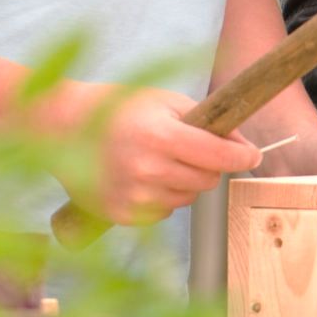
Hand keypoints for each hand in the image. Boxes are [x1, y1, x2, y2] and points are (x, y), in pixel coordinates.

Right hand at [58, 84, 260, 224]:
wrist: (63, 127)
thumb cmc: (118, 108)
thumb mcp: (165, 101)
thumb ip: (206, 122)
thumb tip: (242, 146)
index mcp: (160, 136)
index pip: (219, 156)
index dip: (243, 156)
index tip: (252, 156)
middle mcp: (147, 170)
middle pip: (206, 181)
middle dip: (209, 166)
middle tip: (190, 150)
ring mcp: (132, 196)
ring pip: (186, 199)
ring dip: (183, 182)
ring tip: (157, 160)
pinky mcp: (120, 214)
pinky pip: (162, 212)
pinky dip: (160, 197)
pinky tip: (140, 177)